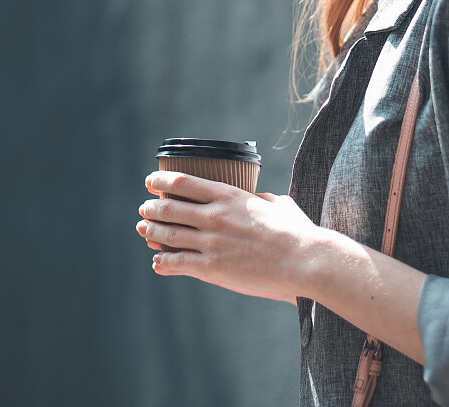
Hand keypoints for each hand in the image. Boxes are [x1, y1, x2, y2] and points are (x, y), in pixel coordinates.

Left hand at [136, 171, 320, 304]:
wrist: (304, 260)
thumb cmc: (296, 231)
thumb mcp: (278, 204)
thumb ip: (263, 199)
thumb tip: (260, 199)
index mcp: (229, 196)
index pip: (183, 182)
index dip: (161, 180)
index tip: (151, 181)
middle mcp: (215, 216)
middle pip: (169, 208)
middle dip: (152, 208)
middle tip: (145, 209)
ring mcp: (212, 243)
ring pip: (169, 235)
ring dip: (152, 232)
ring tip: (144, 230)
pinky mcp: (214, 267)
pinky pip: (179, 263)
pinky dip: (164, 261)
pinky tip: (157, 261)